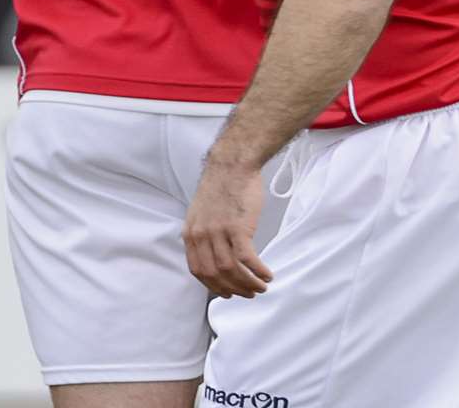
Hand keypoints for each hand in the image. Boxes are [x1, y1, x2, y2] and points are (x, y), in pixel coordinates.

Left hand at [183, 161, 272, 297]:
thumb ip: (204, 232)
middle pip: (215, 274)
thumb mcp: (202, 211)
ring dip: (248, 283)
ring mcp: (219, 233)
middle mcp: (201, 236)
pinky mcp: (238, 228)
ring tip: (261, 287)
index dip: (213, 286)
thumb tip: (214, 251)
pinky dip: (258, 271)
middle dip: (233, 289)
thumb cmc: (223, 185)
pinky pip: (247, 259)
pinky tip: (267, 275)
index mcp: (190, 233)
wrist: (233, 164)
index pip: (198, 271)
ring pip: (231, 270)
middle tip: (248, 294)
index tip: (227, 292)